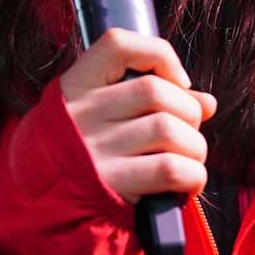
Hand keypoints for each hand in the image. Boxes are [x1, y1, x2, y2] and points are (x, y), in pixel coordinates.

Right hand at [59, 29, 218, 204]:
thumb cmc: (84, 156)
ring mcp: (96, 151)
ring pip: (170, 129)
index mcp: (76, 87)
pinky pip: (171, 169)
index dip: (159, 55)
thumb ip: (149, 99)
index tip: (176, 81)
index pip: (117, 44)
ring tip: (188, 158)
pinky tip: (187, 182)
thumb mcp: (98, 116)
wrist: (47, 210)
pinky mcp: (113, 187)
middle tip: (186, 131)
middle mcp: (82, 115)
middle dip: (189, 111)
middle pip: (157, 92)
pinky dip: (192, 175)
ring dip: (194, 146)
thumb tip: (207, 102)